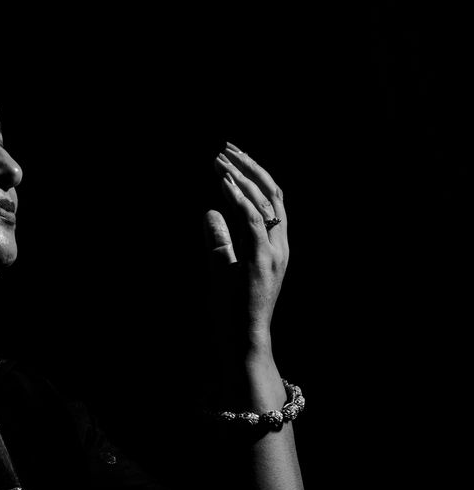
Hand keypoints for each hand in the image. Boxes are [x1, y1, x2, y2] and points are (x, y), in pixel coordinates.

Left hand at [203, 142, 288, 355]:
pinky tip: (223, 183)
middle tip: (226, 148)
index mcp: (276, 245)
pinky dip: (238, 198)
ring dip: (240, 177)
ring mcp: (274, 253)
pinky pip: (253, 220)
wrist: (243, 341)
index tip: (231, 156)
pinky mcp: (262, 261)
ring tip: (219, 161)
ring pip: (264, 201)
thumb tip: (209, 214)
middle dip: (249, 165)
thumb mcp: (223, 268)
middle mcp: (281, 245)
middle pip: (273, 192)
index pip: (272, 199)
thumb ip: (219, 240)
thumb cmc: (232, 310)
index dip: (254, 173)